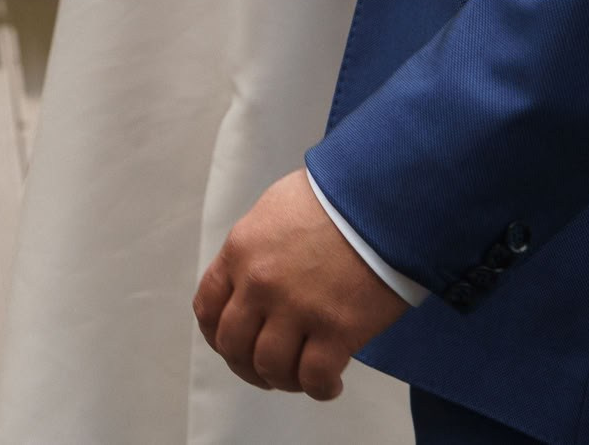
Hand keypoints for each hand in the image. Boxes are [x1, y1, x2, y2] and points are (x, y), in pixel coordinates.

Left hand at [193, 170, 411, 400]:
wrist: (381, 198)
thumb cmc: (334, 198)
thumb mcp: (274, 211)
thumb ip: (256, 249)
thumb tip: (253, 279)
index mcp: (240, 252)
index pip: (207, 308)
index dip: (218, 336)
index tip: (235, 345)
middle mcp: (260, 283)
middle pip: (233, 346)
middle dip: (247, 367)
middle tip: (269, 371)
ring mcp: (297, 308)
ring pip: (270, 367)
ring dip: (283, 380)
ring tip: (301, 377)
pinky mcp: (337, 329)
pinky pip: (315, 378)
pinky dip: (320, 389)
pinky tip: (331, 384)